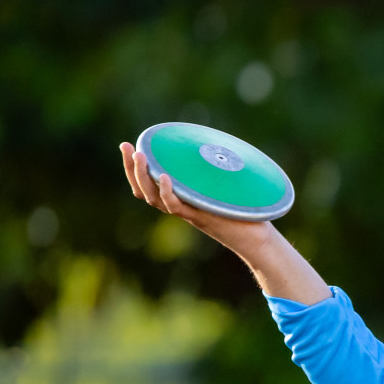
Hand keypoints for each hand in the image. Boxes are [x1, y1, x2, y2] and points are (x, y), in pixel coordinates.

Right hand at [119, 142, 275, 257]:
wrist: (257, 241)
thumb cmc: (244, 212)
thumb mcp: (224, 185)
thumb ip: (215, 169)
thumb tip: (217, 142)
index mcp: (180, 198)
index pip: (147, 184)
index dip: (133, 167)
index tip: (128, 145)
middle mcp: (180, 206)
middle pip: (143, 190)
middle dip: (131, 168)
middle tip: (125, 146)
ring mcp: (188, 213)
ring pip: (154, 198)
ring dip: (143, 176)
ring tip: (140, 155)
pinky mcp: (200, 218)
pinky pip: (176, 207)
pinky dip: (168, 192)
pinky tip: (165, 176)